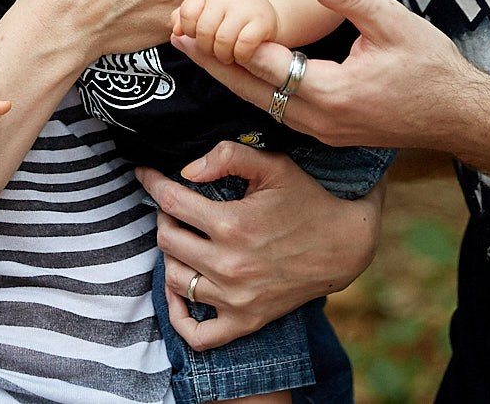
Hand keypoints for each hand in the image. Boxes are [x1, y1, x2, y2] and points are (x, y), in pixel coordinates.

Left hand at [137, 144, 379, 348]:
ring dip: (171, 256)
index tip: (145, 174)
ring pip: (174, 279)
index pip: (170, 201)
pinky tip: (180, 290)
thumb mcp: (274, 166)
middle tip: (174, 205)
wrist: (344, 246)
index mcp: (232, 224)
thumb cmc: (307, 200)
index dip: (152, 182)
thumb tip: (186, 170)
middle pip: (167, 239)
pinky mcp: (244, 321)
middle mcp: (229, 265)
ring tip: (181, 238)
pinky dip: (179, 315)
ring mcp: (235, 298)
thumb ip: (228, 156)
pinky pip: (197, 334)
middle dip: (164, 216)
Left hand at [170, 0, 477, 152]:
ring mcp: (323, 132)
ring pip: (262, 104)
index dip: (230, 43)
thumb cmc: (432, 68)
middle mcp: (319, 120)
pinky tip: (240, 73)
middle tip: (178, 37)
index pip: (268, 66)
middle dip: (214, 64)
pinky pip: (279, 111)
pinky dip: (254, 90)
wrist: (461, 117)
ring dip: (229, 78)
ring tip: (197, 52)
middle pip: (252, 91)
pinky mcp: (329, 133)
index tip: (197, 23)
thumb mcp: (394, 22)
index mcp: (331, 94)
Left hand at [172, 0, 278, 63]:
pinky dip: (240, 56)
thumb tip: (175, 32)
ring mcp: (245, 8)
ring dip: (223, 55)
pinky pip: (243, 45)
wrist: (263, 9)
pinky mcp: (262, 21)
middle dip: (207, 48)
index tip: (198, 35)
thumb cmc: (227, 13)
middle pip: (204, 31)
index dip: (189, 30)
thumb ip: (184, 20)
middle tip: (215, 50)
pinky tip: (241, 55)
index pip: (187, 13)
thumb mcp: (204, 10)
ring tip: (227, 55)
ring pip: (222, 41)